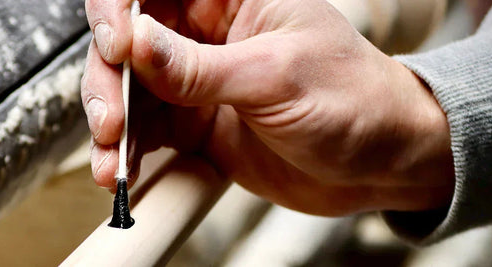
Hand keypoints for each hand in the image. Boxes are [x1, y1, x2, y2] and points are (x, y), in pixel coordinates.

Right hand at [82, 0, 454, 215]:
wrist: (383, 164)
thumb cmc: (355, 99)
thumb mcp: (276, 76)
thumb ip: (200, 67)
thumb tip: (135, 41)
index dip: (119, 8)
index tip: (117, 44)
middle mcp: (204, 31)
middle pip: (125, 37)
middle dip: (107, 76)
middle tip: (113, 116)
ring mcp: (195, 79)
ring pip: (125, 87)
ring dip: (109, 121)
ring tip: (113, 157)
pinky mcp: (193, 122)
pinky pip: (143, 131)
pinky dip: (126, 152)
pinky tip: (121, 171)